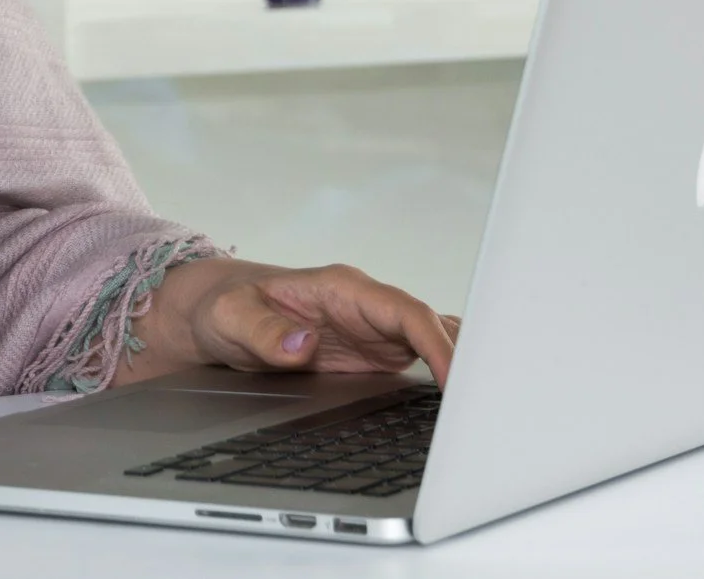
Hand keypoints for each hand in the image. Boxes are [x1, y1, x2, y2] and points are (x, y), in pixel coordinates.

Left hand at [120, 258, 456, 387]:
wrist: (211, 314)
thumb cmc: (221, 307)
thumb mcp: (229, 317)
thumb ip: (262, 331)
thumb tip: (301, 344)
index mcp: (342, 288)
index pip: (405, 312)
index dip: (437, 344)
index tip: (455, 379)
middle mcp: (367, 309)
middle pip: (434, 328)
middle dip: (468, 359)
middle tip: (491, 406)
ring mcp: (374, 333)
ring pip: (436, 346)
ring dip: (462, 371)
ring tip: (488, 415)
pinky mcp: (373, 358)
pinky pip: (422, 365)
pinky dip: (445, 383)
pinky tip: (461, 413)